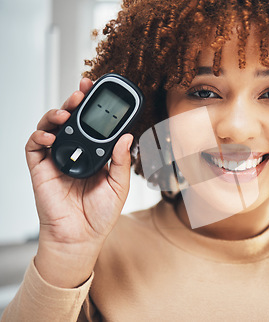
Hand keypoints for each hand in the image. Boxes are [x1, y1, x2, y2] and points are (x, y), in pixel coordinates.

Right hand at [25, 78, 133, 286]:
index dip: (93, 108)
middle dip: (74, 102)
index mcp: (94, 155)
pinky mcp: (40, 169)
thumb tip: (127, 136)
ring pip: (51, 128)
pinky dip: (40, 136)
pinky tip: (51, 136)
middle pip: (71, 120)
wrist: (80, 237)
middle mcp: (75, 153)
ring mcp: (56, 160)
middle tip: (81, 91)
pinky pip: (34, 147)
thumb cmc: (101, 214)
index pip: (92, 125)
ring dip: (56, 115)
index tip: (98, 92)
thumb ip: (121, 161)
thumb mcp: (119, 185)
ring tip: (66, 112)